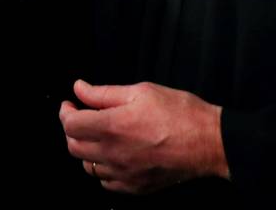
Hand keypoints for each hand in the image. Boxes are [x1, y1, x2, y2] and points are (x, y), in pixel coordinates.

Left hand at [58, 79, 226, 194]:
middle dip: (72, 130)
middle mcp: (114, 153)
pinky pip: (106, 183)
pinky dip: (103, 169)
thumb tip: (80, 89)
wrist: (209, 142)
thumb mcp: (141, 91)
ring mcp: (124, 174)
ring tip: (98, 135)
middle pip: (73, 147)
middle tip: (81, 117)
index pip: (70, 125)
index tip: (70, 104)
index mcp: (113, 126)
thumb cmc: (180, 113)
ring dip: (86, 149)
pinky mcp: (136, 187)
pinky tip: (112, 156)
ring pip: (88, 166)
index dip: (65, 112)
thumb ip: (104, 93)